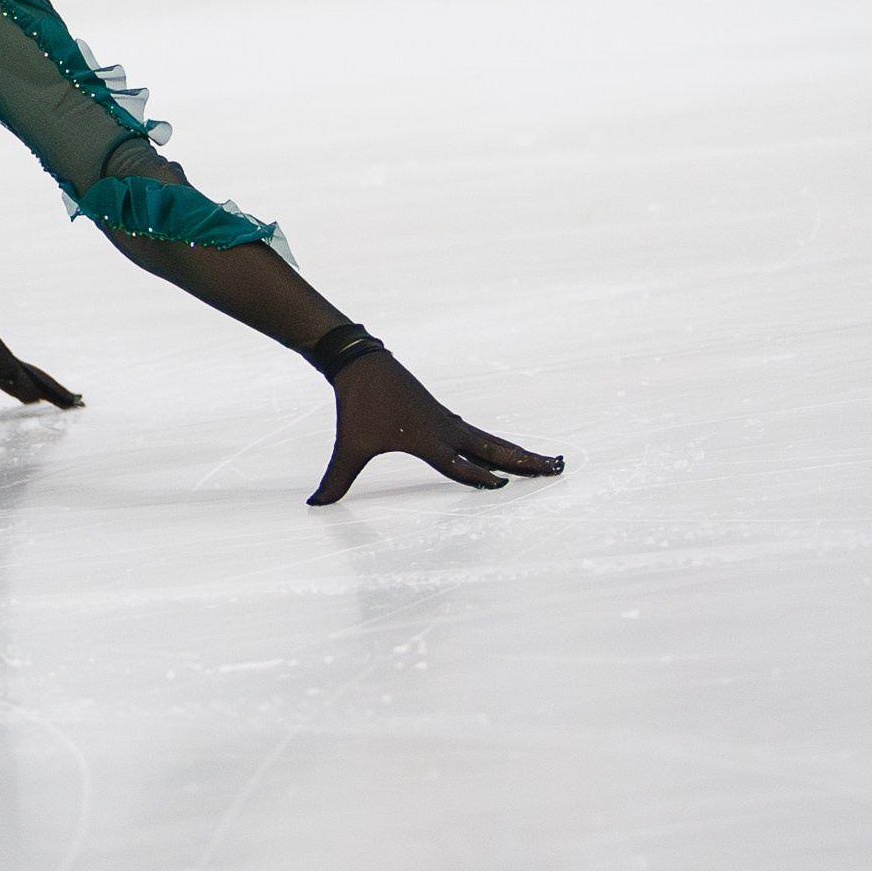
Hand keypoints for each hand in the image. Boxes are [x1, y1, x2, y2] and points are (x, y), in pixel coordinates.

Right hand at [0, 320, 82, 434]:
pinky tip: (74, 401)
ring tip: (71, 403)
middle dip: (19, 395)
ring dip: (48, 393)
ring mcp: (1, 363)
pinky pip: (40, 382)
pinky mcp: (13, 364)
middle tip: (32, 405)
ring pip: (30, 382)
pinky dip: (56, 393)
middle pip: (7, 385)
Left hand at [310, 349, 562, 504]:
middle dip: (524, 462)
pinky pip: (479, 434)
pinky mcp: (444, 416)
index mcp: (426, 440)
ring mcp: (448, 422)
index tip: (504, 486)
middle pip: (492, 450)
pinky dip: (499, 444)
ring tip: (550, 463)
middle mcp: (444, 430)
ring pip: (491, 441)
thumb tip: (313, 505)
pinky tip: (507, 452)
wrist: (362, 365)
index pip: (459, 464)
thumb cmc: (357, 407)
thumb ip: (336, 479)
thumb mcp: (348, 446)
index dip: (478, 477)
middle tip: (558, 469)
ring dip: (520, 454)